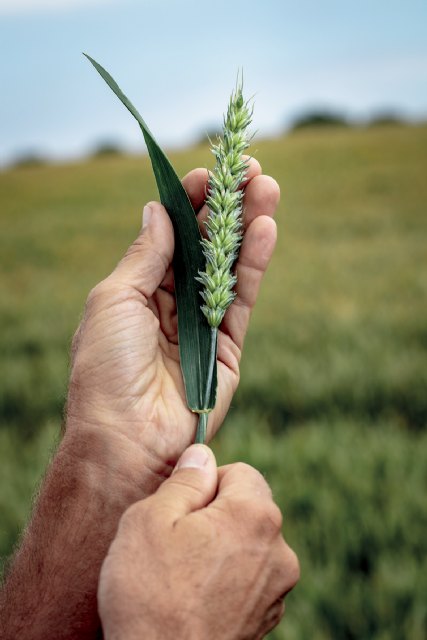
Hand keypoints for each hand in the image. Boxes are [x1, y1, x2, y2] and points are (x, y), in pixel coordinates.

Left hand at [66, 159, 278, 493]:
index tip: (206, 172)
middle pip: (204, 247)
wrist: (128, 438)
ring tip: (267, 186)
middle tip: (247, 170)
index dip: (187, 204)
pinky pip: (244, 298)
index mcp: (137, 291)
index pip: (169, 237)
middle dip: (225, 208)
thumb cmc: (107, 367)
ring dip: (248, 226)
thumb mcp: (115, 299)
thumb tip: (157, 209)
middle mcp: (171, 305)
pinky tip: (267, 228)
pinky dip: (255, 263)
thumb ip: (145, 256)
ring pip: (230, 267)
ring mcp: (203, 325)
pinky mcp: (229, 347)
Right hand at [98, 445, 298, 639]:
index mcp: (256, 516)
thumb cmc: (150, 596)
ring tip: (182, 574)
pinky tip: (195, 597)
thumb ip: (184, 480)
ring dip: (221, 548)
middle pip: (247, 508)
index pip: (240, 472)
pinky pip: (249, 577)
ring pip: (247, 544)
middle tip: (175, 542)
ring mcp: (277, 589)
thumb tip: (202, 454)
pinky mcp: (267, 618)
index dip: (206, 484)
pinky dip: (227, 578)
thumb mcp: (151, 519)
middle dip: (214, 515)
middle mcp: (279, 550)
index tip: (180, 510)